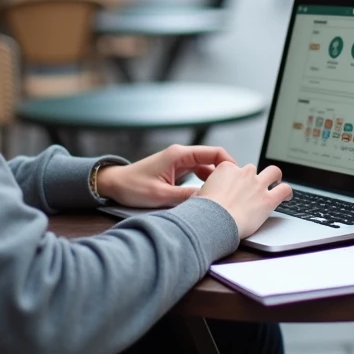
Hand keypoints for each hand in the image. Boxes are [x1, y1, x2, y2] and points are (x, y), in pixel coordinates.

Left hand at [96, 145, 235, 208]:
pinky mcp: (175, 171)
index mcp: (179, 155)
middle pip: (212, 159)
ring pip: (205, 168)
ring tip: (225, 193)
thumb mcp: (161, 195)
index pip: (213, 152)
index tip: (239, 177)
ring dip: (215, 179)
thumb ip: (186, 197)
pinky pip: (196, 173)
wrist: (114, 185)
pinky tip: (208, 194)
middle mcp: (180, 155)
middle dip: (225, 173)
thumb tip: (208, 201)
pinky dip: (205, 182)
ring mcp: (178, 163)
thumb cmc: (132, 187)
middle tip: (236, 188)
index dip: (230, 163)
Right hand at [195, 162, 292, 239]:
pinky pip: (285, 190)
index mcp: (225, 169)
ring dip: (275, 177)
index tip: (235, 186)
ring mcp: (258, 185)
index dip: (235, 178)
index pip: (233, 168)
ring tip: (277, 183)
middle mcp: (244, 173)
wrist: (214, 222)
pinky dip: (288, 192)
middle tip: (254, 186)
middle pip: (252, 169)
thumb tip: (202, 197)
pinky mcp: (268, 199)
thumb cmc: (204, 212)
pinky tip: (287, 197)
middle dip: (253, 177)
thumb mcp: (198, 195)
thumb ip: (205, 191)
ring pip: (274, 172)